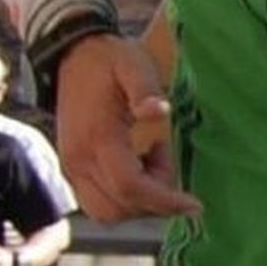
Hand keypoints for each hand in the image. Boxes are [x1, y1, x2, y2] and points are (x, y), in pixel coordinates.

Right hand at [56, 34, 200, 223]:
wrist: (71, 54)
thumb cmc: (109, 59)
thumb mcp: (134, 63)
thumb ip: (146, 88)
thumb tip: (160, 111)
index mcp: (98, 137)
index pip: (131, 187)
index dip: (165, 201)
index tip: (195, 205)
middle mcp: (79, 161)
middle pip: (119, 208)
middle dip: (152, 198)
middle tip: (163, 157)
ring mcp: (71, 168)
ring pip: (106, 212)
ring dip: (137, 200)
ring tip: (150, 161)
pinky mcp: (71, 170)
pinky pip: (98, 202)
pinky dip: (123, 198)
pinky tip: (135, 165)